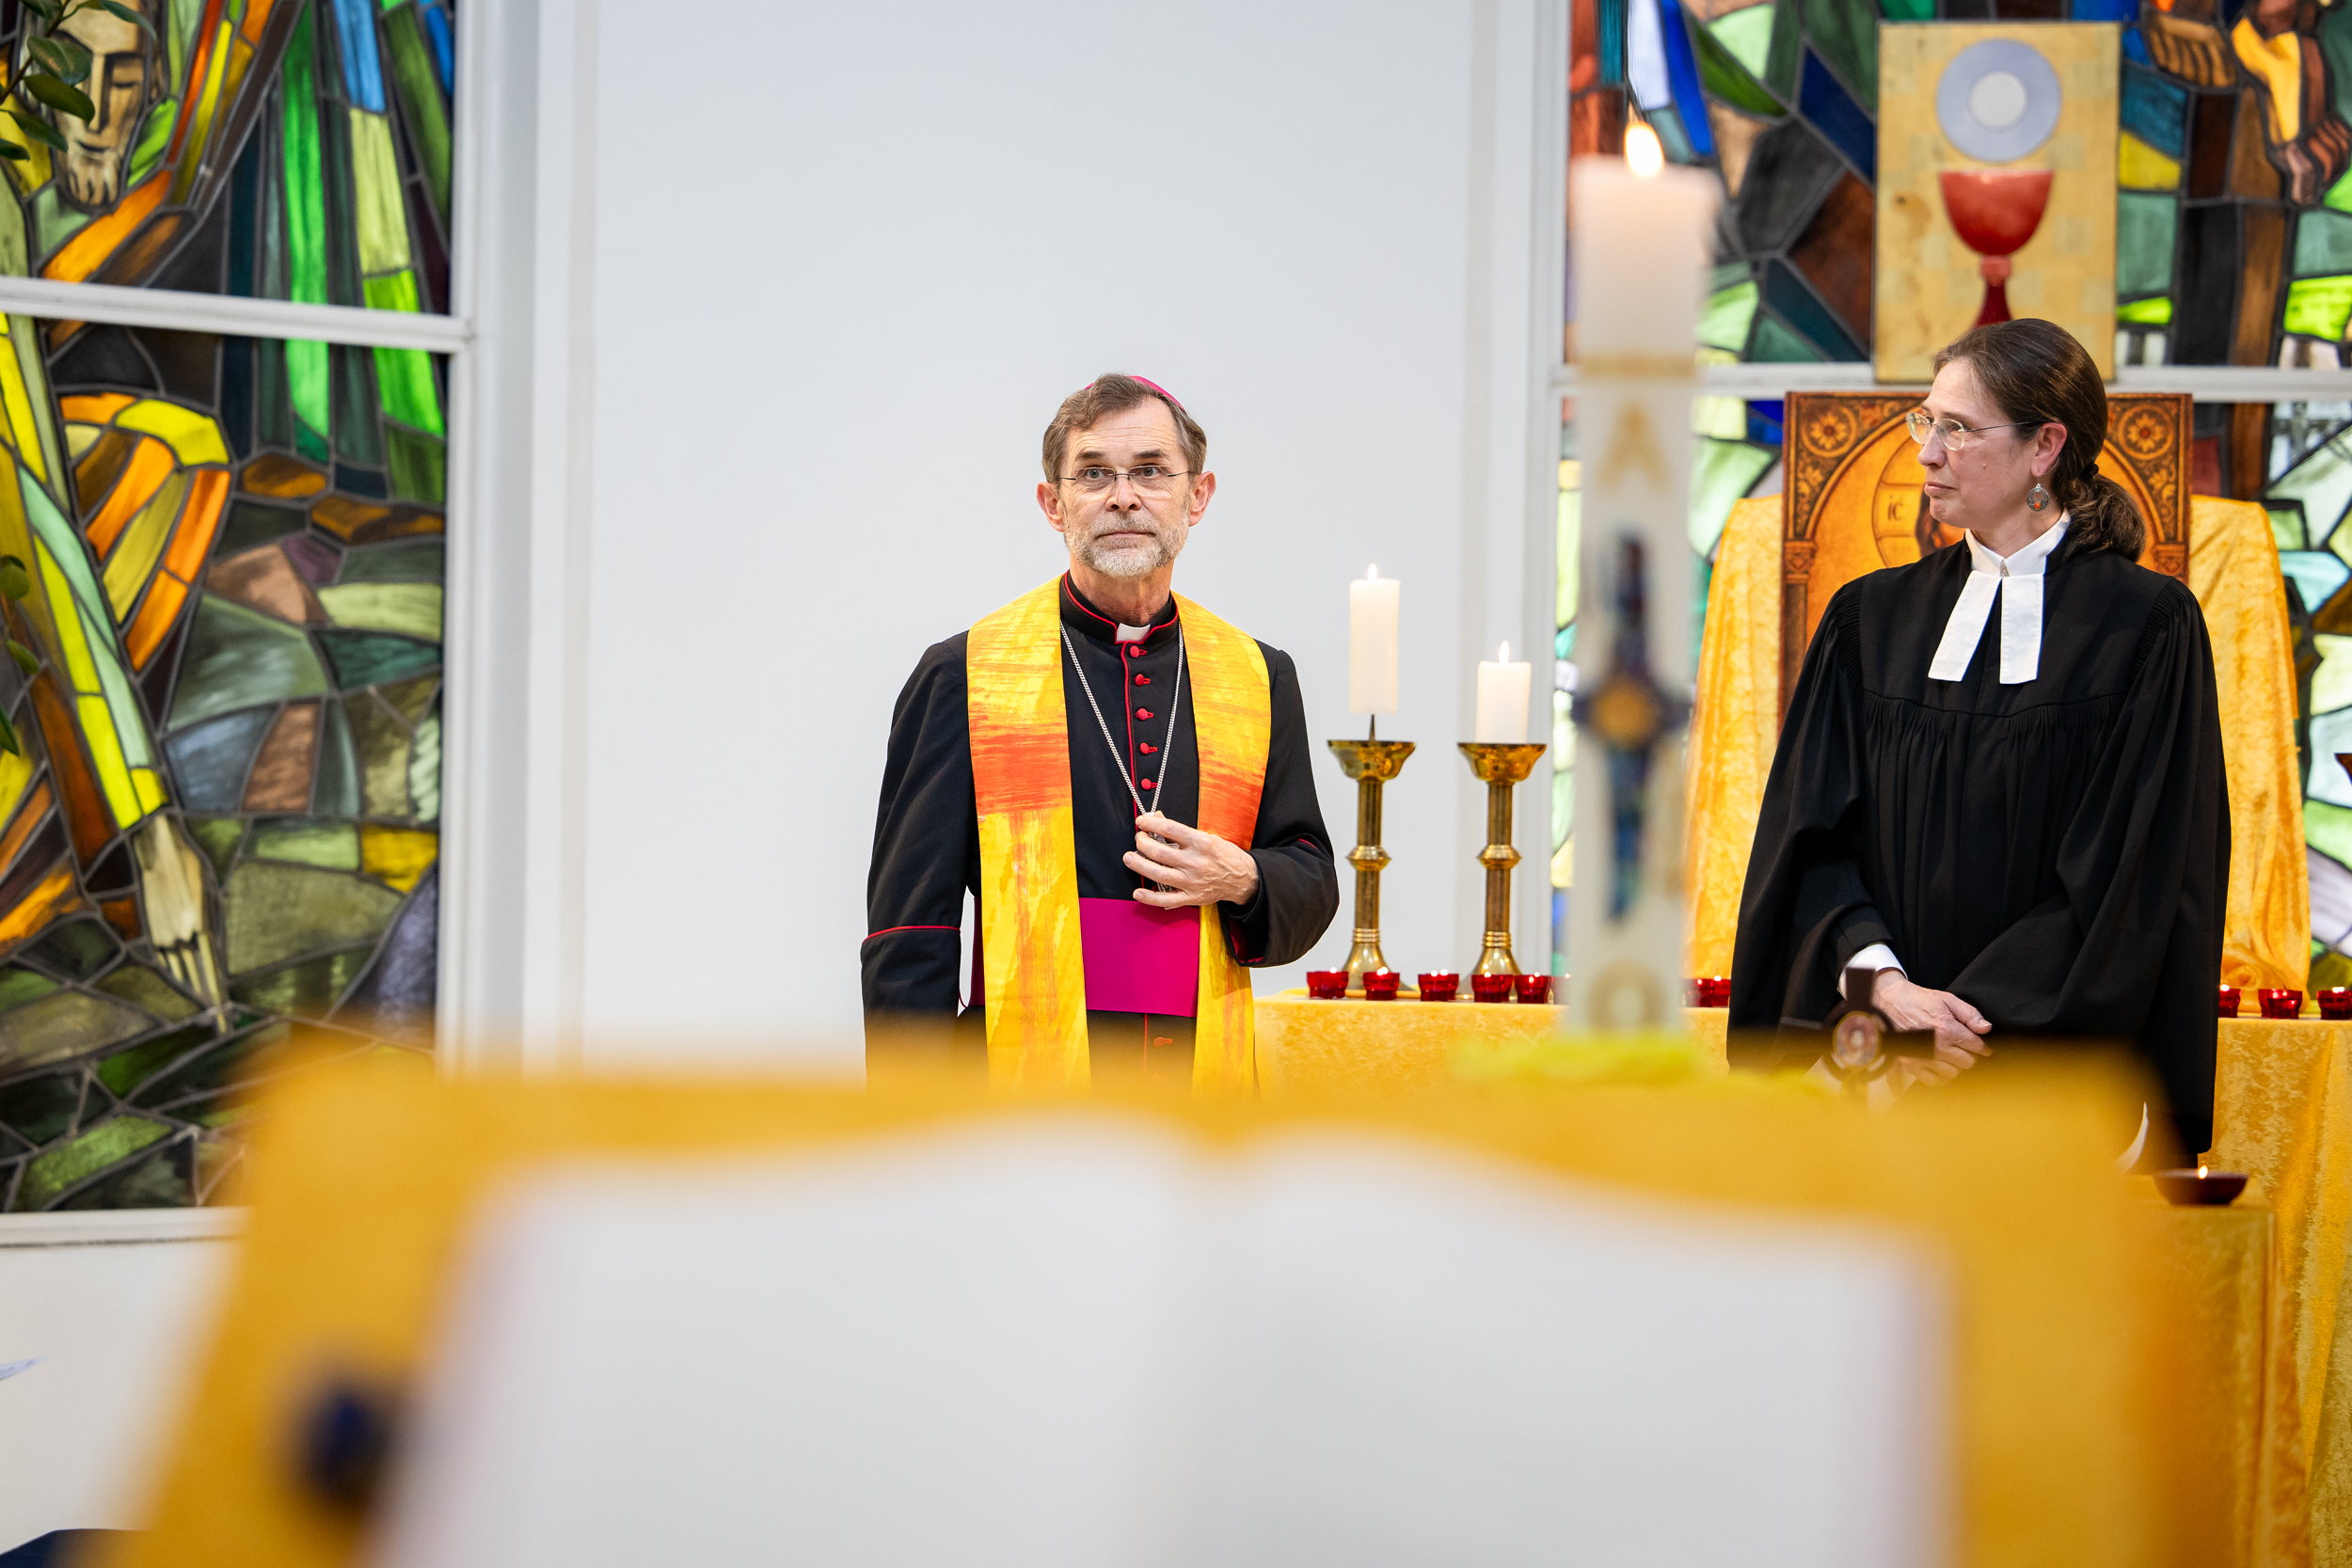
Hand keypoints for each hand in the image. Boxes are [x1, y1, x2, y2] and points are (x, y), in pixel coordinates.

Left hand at [1125, 812, 1259, 908]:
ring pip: (1159, 874)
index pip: (1170, 830)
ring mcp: (1193, 882)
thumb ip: (1181, 832)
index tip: (1141, 822)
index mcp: (1202, 843)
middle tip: (1137, 839)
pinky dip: (1150, 897)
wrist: (1243, 878)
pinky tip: (1138, 892)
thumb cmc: (1224, 855)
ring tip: (1129, 858)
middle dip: (1142, 843)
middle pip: (1160, 853)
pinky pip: (1167, 899)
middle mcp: (1196, 862)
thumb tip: (1157, 819)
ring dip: (1139, 865)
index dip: (1151, 824)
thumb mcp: (1207, 837)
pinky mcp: (1192, 897)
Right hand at [1870, 973, 1990, 1085]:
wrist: (1890, 1002)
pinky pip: (1933, 1080)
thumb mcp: (1948, 999)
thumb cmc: (1918, 1000)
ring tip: (1951, 1056)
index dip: (1983, 1047)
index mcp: (1948, 1030)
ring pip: (1952, 1073)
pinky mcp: (1912, 1064)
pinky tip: (1941, 1068)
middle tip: (1964, 1048)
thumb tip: (1986, 1028)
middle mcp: (1936, 1047)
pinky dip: (1940, 1077)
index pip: (1976, 1046)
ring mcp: (1924, 1057)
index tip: (1983, 1048)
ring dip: (1955, 1066)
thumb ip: (1970, 1014)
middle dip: (1969, 1055)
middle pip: (1967, 1062)